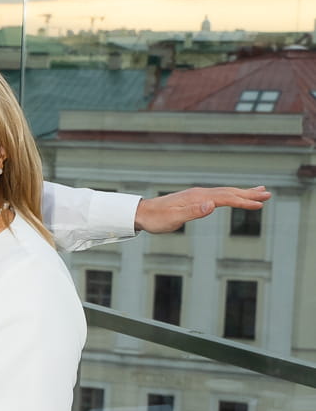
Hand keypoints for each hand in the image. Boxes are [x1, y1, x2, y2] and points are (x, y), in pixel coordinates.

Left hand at [134, 186, 269, 233]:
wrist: (140, 213)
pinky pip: (217, 195)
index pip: (226, 198)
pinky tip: (233, 196)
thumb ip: (193, 212)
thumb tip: (211, 205)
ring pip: (225, 192)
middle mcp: (199, 193)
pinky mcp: (194, 199)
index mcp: (198, 198)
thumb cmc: (156, 219)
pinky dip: (230, 195)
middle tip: (268, 194)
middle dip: (249, 194)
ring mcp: (197, 195)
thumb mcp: (174, 219)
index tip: (260, 204)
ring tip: (259, 191)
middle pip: (229, 192)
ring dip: (242, 192)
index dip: (244, 201)